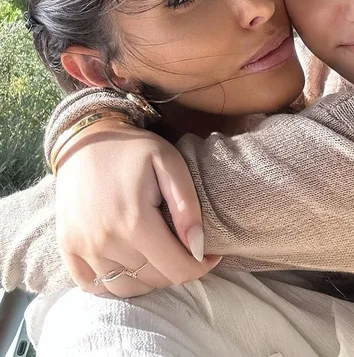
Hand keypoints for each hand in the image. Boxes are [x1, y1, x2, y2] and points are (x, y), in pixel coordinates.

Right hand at [55, 118, 220, 297]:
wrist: (85, 139)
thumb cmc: (133, 149)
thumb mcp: (169, 162)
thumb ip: (186, 205)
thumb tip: (199, 247)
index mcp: (135, 222)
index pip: (176, 269)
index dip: (200, 267)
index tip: (211, 255)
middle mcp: (106, 241)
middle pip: (154, 280)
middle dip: (176, 268)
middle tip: (182, 246)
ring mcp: (83, 248)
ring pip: (126, 288)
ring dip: (148, 278)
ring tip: (158, 252)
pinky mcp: (68, 248)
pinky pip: (94, 286)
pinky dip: (115, 282)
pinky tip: (129, 261)